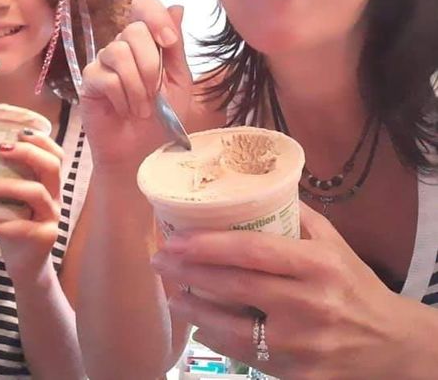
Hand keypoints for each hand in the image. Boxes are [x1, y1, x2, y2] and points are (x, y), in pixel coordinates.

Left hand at [0, 129, 62, 282]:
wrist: (26, 264)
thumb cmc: (15, 224)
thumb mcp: (14, 200)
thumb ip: (7, 180)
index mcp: (50, 185)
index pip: (56, 156)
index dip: (42, 141)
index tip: (20, 132)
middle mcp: (55, 197)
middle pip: (51, 167)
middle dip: (27, 154)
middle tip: (0, 149)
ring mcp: (52, 217)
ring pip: (36, 194)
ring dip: (7, 187)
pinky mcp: (44, 237)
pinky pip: (24, 227)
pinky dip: (2, 224)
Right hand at [80, 0, 192, 169]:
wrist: (142, 153)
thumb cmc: (162, 119)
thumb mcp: (179, 82)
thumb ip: (176, 48)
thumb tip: (177, 6)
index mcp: (147, 43)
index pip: (143, 6)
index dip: (156, 17)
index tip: (168, 42)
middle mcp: (123, 47)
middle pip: (133, 30)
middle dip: (151, 65)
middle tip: (156, 94)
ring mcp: (104, 63)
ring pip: (118, 52)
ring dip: (137, 86)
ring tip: (142, 110)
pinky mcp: (89, 82)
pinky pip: (106, 77)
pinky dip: (122, 98)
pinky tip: (124, 111)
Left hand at [151, 204, 408, 379]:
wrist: (391, 346)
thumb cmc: (355, 285)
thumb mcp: (334, 243)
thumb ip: (295, 215)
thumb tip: (252, 189)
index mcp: (317, 265)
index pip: (253, 250)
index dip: (209, 244)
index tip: (176, 238)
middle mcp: (309, 305)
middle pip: (235, 287)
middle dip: (189, 272)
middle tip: (159, 260)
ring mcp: (302, 346)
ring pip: (233, 328)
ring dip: (194, 309)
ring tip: (170, 293)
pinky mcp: (297, 376)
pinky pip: (245, 357)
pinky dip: (216, 338)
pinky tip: (199, 324)